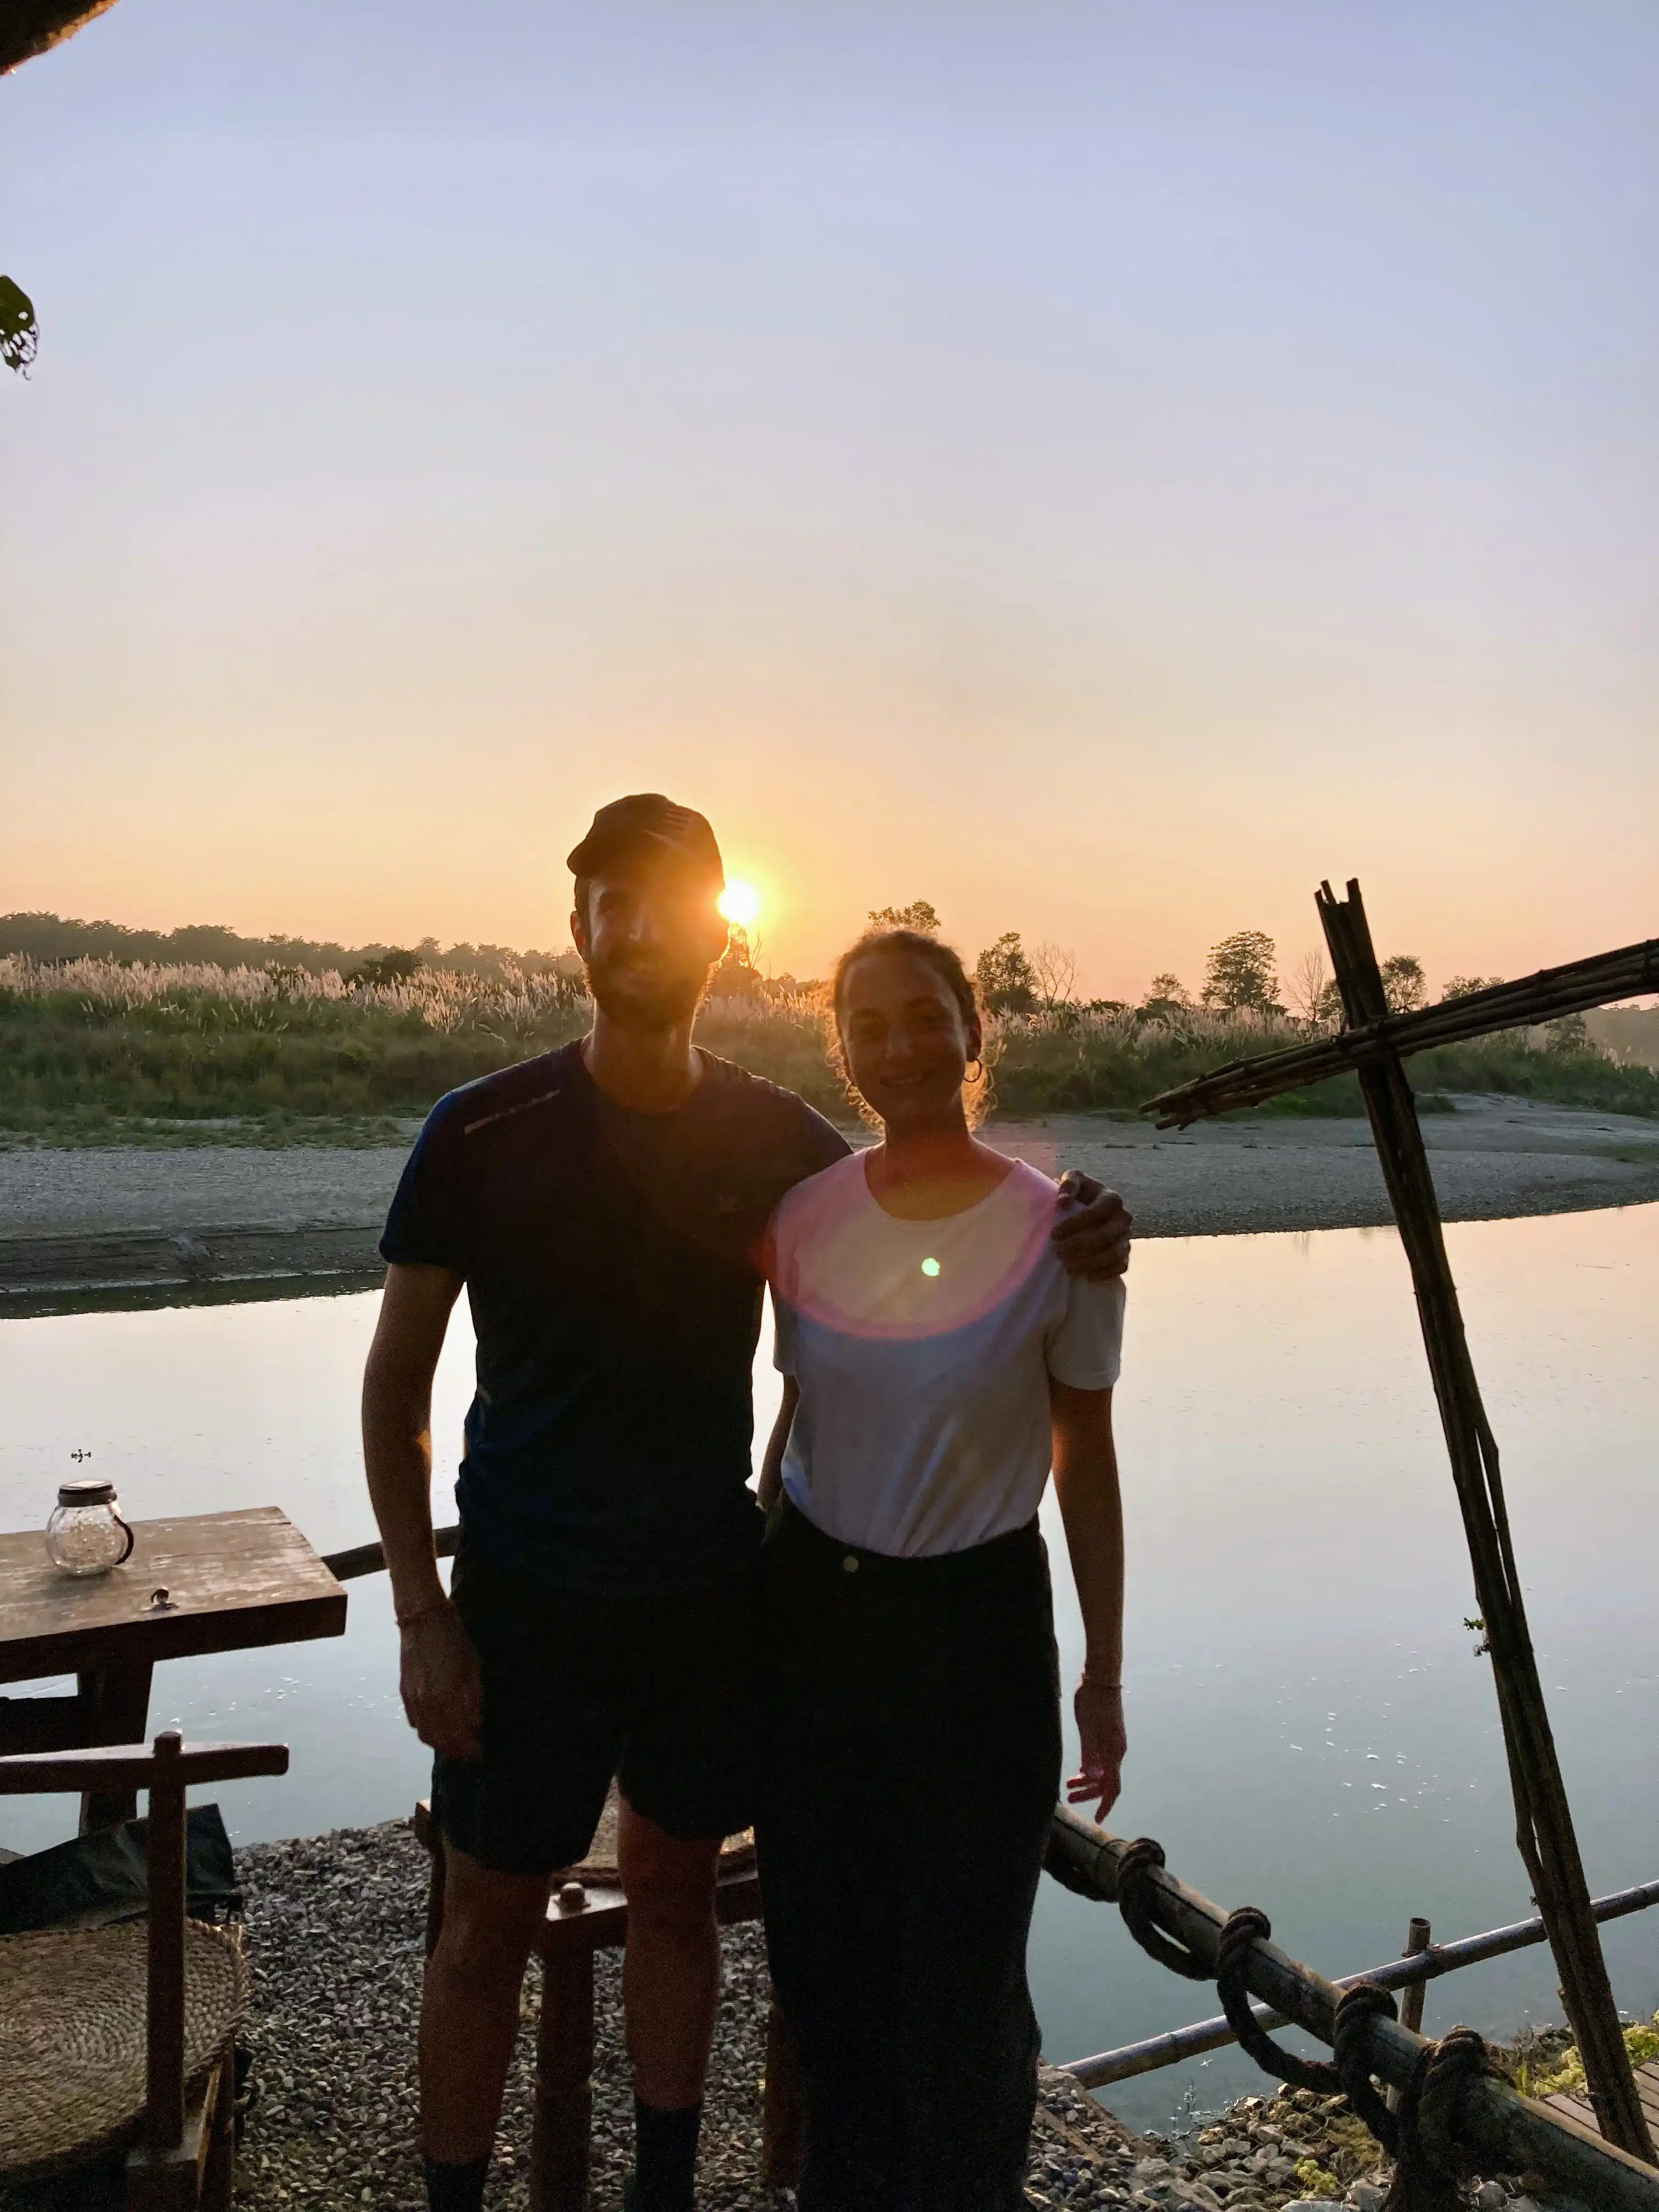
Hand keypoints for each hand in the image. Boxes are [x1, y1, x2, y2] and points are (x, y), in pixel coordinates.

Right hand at [399, 1603, 483, 1760]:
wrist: (423, 1620)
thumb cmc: (454, 1640)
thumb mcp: (472, 1666)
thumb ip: (473, 1698)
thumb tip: (476, 1724)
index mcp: (447, 1696)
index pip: (459, 1734)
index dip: (470, 1748)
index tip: (479, 1753)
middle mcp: (427, 1703)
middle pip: (441, 1740)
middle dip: (456, 1750)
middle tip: (469, 1753)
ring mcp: (413, 1699)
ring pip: (425, 1734)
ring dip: (441, 1745)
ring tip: (455, 1746)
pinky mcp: (404, 1693)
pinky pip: (414, 1722)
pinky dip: (426, 1732)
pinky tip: (436, 1731)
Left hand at [1051, 1172, 1132, 1281]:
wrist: (1093, 1206)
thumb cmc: (1081, 1193)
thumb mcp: (1074, 1180)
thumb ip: (1069, 1184)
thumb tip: (1063, 1201)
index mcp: (1112, 1199)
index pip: (1095, 1213)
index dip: (1074, 1225)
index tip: (1053, 1234)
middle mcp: (1124, 1217)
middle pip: (1103, 1236)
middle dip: (1078, 1246)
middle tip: (1057, 1253)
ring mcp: (1127, 1236)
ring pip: (1114, 1254)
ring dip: (1090, 1263)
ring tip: (1068, 1267)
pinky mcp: (1127, 1253)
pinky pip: (1121, 1266)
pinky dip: (1105, 1273)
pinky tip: (1087, 1276)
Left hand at [1067, 1678, 1125, 1822]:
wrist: (1101, 1679)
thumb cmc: (1093, 1702)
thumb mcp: (1087, 1728)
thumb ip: (1089, 1753)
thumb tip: (1089, 1777)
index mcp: (1113, 1751)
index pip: (1112, 1787)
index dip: (1105, 1805)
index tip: (1097, 1818)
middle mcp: (1116, 1751)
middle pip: (1106, 1782)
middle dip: (1089, 1793)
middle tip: (1069, 1798)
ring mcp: (1112, 1744)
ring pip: (1102, 1772)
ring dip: (1087, 1781)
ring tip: (1068, 1785)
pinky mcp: (1107, 1737)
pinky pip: (1100, 1761)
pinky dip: (1089, 1769)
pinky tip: (1077, 1771)